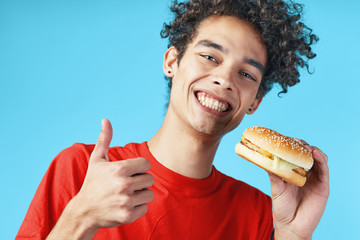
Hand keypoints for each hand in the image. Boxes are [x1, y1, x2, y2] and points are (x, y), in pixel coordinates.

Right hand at [47, 119, 153, 239]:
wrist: (84, 211)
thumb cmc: (93, 182)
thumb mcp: (97, 160)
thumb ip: (104, 139)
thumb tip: (105, 120)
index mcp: (119, 169)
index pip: (146, 164)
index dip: (139, 168)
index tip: (129, 172)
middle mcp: (124, 184)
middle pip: (150, 179)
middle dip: (140, 181)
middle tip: (127, 184)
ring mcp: (126, 201)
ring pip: (149, 193)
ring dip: (140, 194)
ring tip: (126, 195)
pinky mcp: (128, 215)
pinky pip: (145, 207)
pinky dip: (137, 207)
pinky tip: (124, 205)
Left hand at [269, 139, 328, 239]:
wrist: (291, 225)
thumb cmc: (282, 207)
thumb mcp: (276, 188)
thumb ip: (274, 174)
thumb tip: (266, 159)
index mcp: (293, 172)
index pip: (294, 155)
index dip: (292, 146)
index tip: (285, 138)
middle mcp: (305, 174)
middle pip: (307, 154)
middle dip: (302, 145)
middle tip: (295, 141)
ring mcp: (314, 179)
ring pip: (318, 159)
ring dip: (313, 150)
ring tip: (305, 147)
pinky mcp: (323, 186)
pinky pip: (324, 170)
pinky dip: (321, 159)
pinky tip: (315, 154)